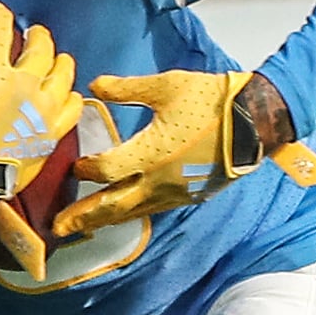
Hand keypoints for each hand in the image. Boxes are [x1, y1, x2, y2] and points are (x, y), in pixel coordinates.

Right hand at [0, 1, 83, 196]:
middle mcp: (26, 88)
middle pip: (40, 47)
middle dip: (35, 34)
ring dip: (58, 59)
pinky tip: (63, 93)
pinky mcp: (51, 135)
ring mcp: (43, 112)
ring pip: (63, 73)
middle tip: (30, 31)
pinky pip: (72, 106)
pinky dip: (69, 94)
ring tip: (53, 56)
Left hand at [57, 69, 315, 236]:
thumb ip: (126, 89)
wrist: (257, 120)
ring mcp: (176, 192)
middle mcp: (162, 179)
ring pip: (133, 212)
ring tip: (80, 228)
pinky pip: (152, 209)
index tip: (74, 165)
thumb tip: (93, 85)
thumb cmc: (211, 100)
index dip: (86, 170)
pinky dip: (130, 214)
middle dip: (84, 217)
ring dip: (104, 219)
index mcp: (154, 152)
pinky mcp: (189, 195)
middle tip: (58, 229)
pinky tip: (120, 214)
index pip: (107, 171)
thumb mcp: (166, 86)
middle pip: (115, 205)